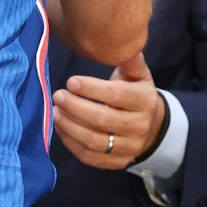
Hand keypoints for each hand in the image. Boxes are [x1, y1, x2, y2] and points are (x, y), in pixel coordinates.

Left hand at [53, 53, 166, 170]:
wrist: (152, 127)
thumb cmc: (136, 94)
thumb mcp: (138, 76)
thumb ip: (130, 62)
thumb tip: (125, 45)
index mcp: (144, 101)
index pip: (117, 96)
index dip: (92, 89)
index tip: (71, 82)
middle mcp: (139, 126)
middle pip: (101, 119)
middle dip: (74, 107)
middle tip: (57, 96)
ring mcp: (129, 147)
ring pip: (93, 140)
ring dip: (68, 125)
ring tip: (55, 111)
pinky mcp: (116, 162)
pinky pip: (89, 156)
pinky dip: (70, 142)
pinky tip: (60, 127)